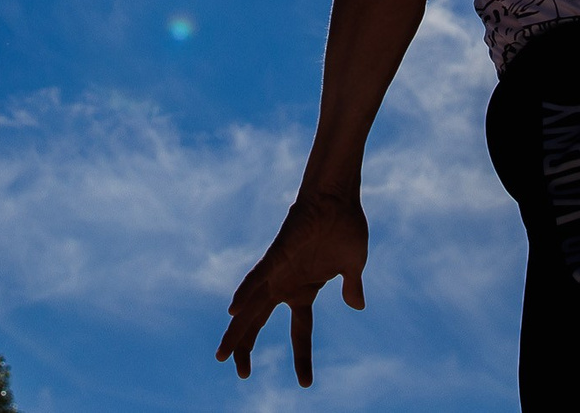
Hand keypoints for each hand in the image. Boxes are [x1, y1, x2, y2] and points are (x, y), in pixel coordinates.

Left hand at [215, 191, 368, 386]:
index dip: (302, 358)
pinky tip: (232, 310)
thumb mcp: (353, 268)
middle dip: (247, 347)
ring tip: (221, 355)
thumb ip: (351, 288)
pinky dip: (245, 292)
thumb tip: (357, 306)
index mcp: (305, 290)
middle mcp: (286, 284)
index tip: (305, 383)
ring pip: (251, 306)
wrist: (339, 195)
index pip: (301, 332)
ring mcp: (278, 271)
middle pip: (259, 322)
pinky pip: (258, 276)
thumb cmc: (345, 226)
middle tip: (241, 374)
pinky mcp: (277, 254)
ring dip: (236, 331)